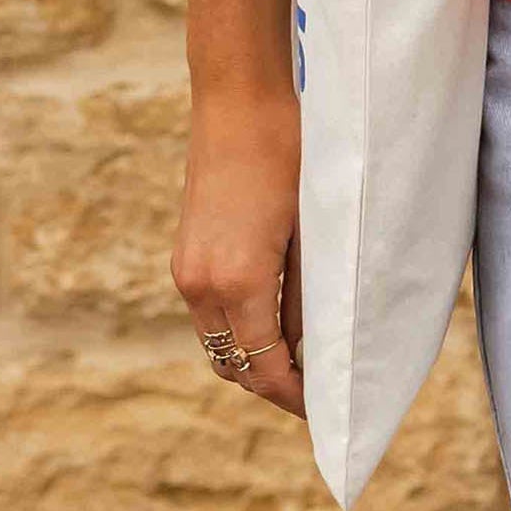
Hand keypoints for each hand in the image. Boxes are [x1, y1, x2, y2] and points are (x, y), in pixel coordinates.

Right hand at [172, 86, 307, 419]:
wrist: (238, 99)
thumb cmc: (290, 155)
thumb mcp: (313, 231)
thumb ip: (309, 296)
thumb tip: (316, 348)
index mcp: (237, 282)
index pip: (265, 368)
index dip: (296, 397)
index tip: (327, 411)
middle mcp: (200, 284)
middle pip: (234, 366)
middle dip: (274, 384)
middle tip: (320, 390)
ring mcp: (185, 270)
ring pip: (217, 343)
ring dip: (253, 358)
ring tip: (303, 359)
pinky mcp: (184, 255)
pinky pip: (209, 314)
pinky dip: (238, 329)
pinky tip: (276, 320)